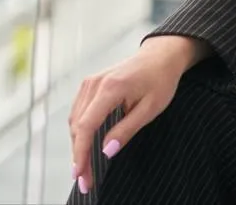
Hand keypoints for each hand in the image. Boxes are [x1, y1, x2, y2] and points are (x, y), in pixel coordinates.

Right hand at [68, 36, 207, 195]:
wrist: (160, 56)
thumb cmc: (160, 80)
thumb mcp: (150, 109)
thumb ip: (126, 130)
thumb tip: (106, 151)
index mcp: (110, 88)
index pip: (86, 126)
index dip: (81, 153)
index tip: (80, 174)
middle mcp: (94, 83)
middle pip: (77, 125)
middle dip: (78, 155)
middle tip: (84, 179)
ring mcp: (90, 82)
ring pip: (75, 120)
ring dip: (77, 144)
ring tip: (85, 167)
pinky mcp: (90, 84)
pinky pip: (79, 111)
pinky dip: (80, 131)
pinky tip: (86, 145)